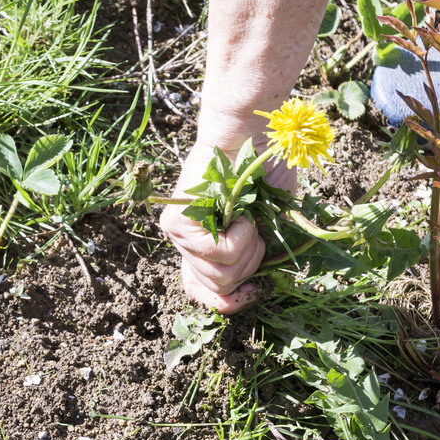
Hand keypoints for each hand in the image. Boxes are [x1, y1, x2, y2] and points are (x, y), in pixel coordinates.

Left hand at [160, 140, 296, 313]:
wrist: (248, 136)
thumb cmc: (260, 173)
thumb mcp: (263, 222)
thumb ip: (251, 255)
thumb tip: (246, 294)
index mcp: (201, 245)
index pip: (201, 292)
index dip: (227, 304)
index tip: (250, 293)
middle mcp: (183, 244)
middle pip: (219, 288)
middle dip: (250, 265)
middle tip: (255, 232)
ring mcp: (176, 235)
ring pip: (221, 274)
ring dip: (248, 248)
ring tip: (246, 216)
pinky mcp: (177, 224)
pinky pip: (220, 253)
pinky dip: (242, 235)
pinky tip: (239, 211)